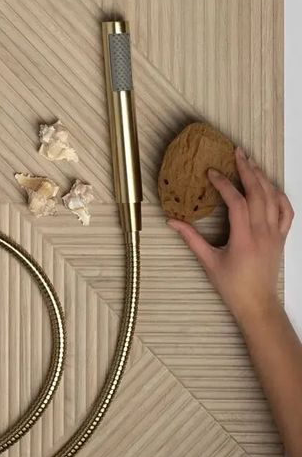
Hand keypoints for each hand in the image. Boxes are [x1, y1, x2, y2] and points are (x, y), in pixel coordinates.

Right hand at [167, 147, 293, 330]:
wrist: (258, 304)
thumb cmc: (232, 285)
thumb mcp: (208, 261)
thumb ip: (190, 238)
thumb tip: (171, 221)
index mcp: (244, 239)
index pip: (236, 202)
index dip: (224, 184)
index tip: (212, 172)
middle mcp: (263, 233)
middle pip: (258, 193)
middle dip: (247, 170)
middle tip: (236, 152)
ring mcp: (275, 234)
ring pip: (273, 198)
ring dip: (262, 178)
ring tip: (250, 162)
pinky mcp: (281, 238)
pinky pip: (286, 211)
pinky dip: (279, 195)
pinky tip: (269, 185)